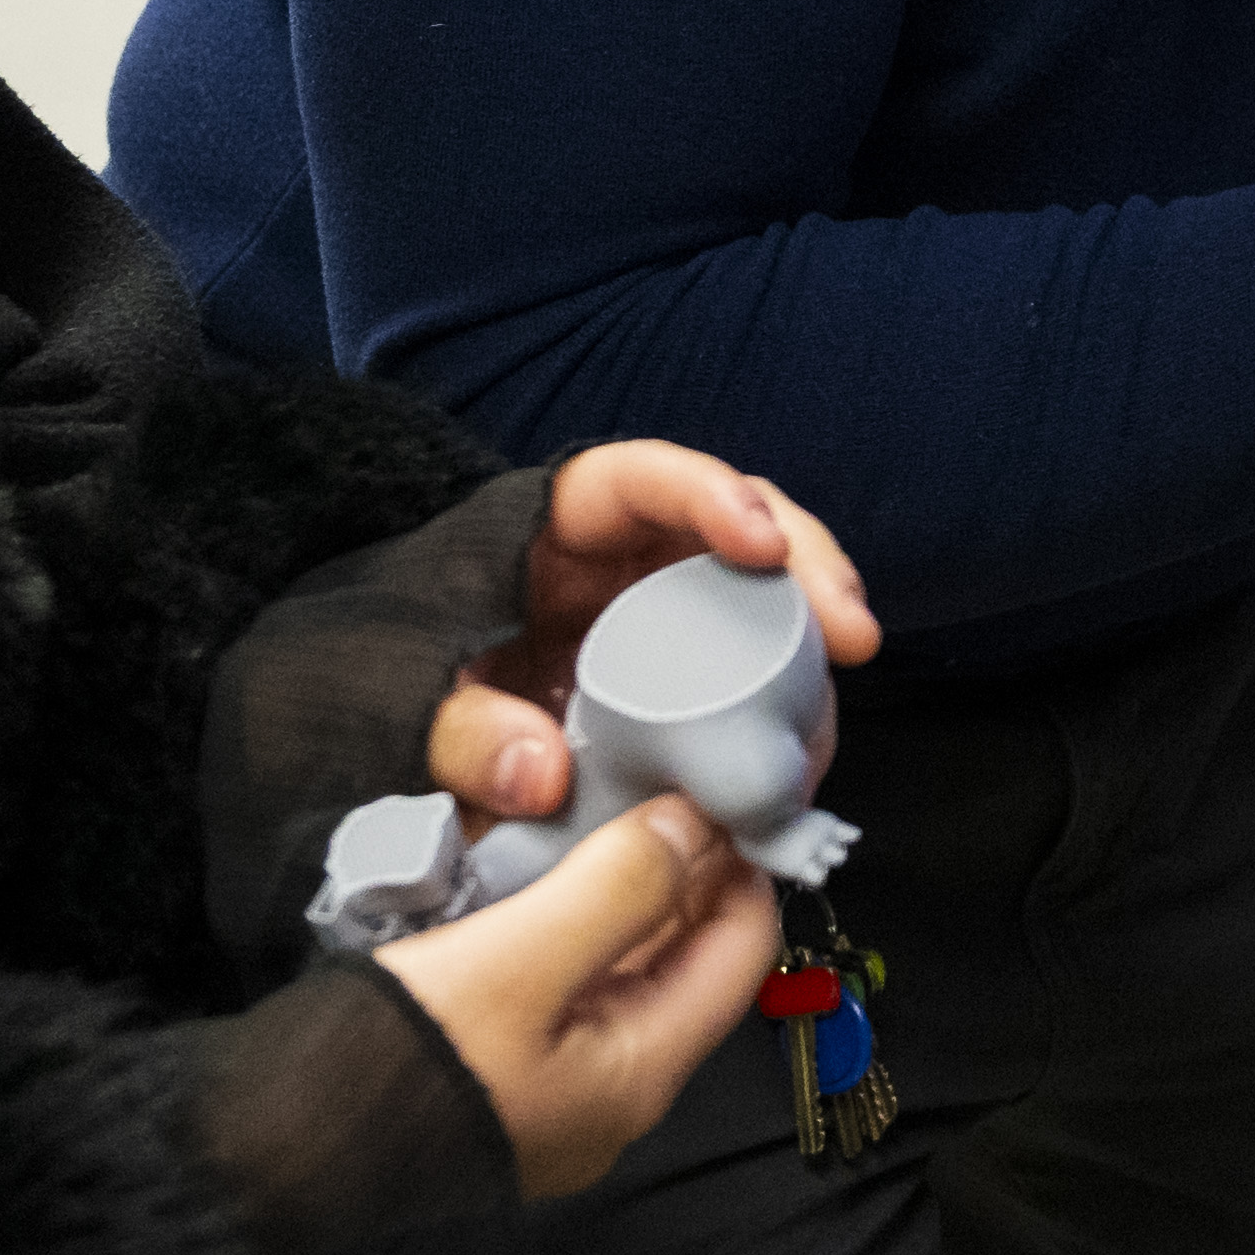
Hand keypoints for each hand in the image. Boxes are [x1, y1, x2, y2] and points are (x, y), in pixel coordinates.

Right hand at [367, 795, 781, 1194]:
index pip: (739, 952)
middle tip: (664, 786)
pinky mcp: (502, 1080)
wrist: (279, 1149)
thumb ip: (617, 889)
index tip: (722, 794)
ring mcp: (556, 1094)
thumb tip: (689, 827)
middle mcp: (611, 1095)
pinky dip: (570, 932)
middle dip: (682, 876)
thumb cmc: (400, 1067)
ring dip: (623, 898)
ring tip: (610, 813)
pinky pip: (563, 995)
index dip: (740, 867)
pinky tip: (542, 880)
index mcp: (639, 1073)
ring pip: (619, 975)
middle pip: (683, 964)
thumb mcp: (521, 959)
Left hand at [428, 444, 880, 830]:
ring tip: (826, 720)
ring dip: (810, 650)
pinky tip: (799, 755)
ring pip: (763, 601)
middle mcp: (630, 553)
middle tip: (854, 635)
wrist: (400, 715)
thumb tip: (544, 776)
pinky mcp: (686, 668)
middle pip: (740, 527)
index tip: (764, 547)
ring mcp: (667, 608)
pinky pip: (751, 667)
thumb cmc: (409, 677)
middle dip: (808, 571)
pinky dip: (783, 705)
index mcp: (560, 524)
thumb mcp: (413, 698)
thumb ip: (462, 731)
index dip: (712, 496)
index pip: (644, 477)